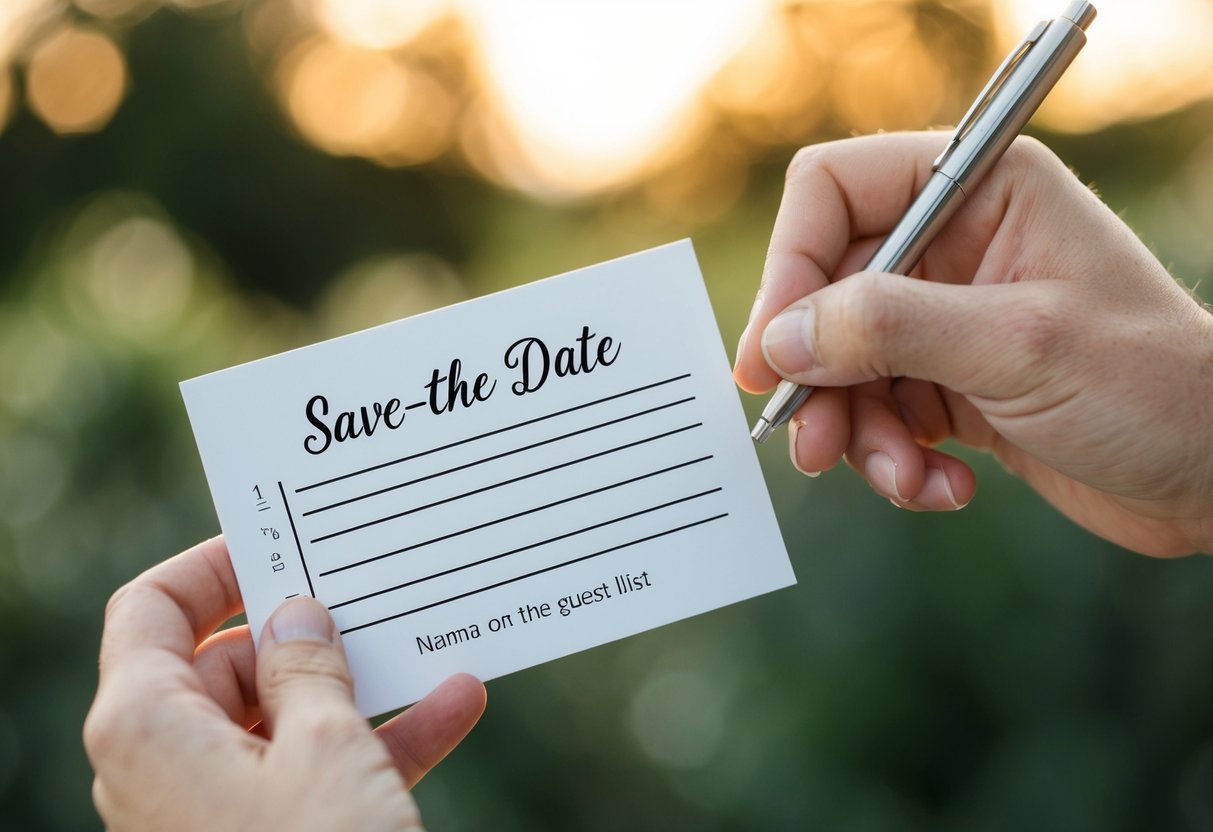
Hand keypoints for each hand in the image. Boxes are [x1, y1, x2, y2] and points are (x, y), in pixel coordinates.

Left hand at [83, 537, 485, 830]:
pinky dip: (378, 739)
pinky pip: (315, 770)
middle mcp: (167, 763)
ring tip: (425, 641)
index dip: (214, 564)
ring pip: (283, 716)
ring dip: (361, 684)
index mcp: (147, 723)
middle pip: (226, 660)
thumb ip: (306, 663)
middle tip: (370, 592)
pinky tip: (455, 705)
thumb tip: (295, 613)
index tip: (281, 538)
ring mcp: (216, 807)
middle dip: (306, 629)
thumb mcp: (323, 745)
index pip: (152, 609)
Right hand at [734, 132, 1212, 555]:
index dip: (790, 266)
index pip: (834, 190)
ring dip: (860, 434)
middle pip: (825, 290)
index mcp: (979, 188)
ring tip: (904, 479)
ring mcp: (948, 316)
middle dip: (820, 376)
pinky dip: (894, 459)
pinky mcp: (949, 381)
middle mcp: (954, 241)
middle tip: (813, 446)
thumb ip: (889, 327)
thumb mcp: (1016, 345)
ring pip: (843, 363)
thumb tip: (780, 339)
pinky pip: (878, 413)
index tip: (771, 353)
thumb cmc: (1154, 389)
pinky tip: (944, 486)